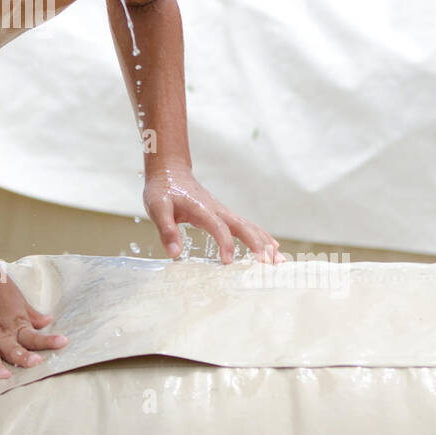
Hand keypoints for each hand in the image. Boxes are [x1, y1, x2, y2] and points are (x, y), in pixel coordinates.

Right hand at [0, 269, 67, 378]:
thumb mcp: (19, 300)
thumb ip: (31, 315)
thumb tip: (47, 322)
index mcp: (15, 326)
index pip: (35, 337)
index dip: (49, 341)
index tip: (63, 343)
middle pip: (14, 349)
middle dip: (24, 357)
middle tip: (34, 363)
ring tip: (2, 375)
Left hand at [144, 168, 283, 264]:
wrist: (170, 171)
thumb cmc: (163, 189)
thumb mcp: (157, 208)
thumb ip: (166, 230)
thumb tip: (175, 253)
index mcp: (201, 208)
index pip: (218, 226)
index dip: (224, 243)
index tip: (228, 262)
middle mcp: (217, 209)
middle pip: (242, 226)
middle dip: (257, 244)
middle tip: (269, 263)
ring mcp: (222, 211)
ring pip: (248, 226)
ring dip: (264, 242)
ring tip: (278, 260)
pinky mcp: (223, 214)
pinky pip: (246, 226)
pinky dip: (260, 236)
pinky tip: (272, 247)